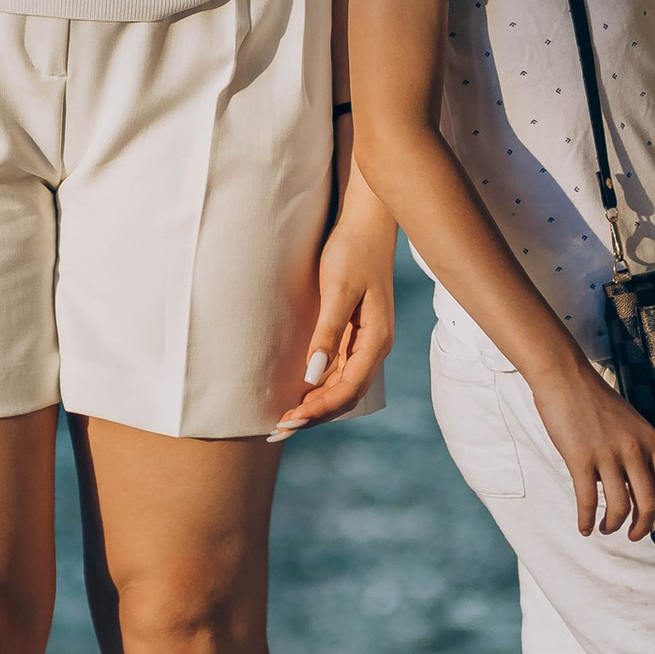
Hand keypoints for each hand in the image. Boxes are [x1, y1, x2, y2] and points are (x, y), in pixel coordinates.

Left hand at [270, 178, 397, 440]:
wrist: (367, 223)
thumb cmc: (353, 251)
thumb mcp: (337, 289)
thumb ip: (327, 332)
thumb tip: (313, 375)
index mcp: (377, 340)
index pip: (348, 389)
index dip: (319, 409)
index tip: (289, 420)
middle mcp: (375, 347)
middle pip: (346, 395)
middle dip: (314, 416)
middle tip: (278, 430)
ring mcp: (367, 341)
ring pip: (343, 387)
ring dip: (317, 406)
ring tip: (285, 421)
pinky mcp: (356, 333)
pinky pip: (339, 371)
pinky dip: (320, 388)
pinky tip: (300, 394)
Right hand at [532, 353, 654, 539]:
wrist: (565, 377)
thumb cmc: (595, 400)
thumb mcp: (630, 423)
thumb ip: (638, 452)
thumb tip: (634, 489)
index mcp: (651, 440)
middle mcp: (634, 450)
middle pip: (649, 503)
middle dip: (643, 527)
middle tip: (634, 536)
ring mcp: (607, 455)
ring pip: (620, 507)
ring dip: (614, 525)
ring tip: (606, 528)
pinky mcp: (580, 459)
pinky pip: (587, 501)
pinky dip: (587, 520)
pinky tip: (584, 527)